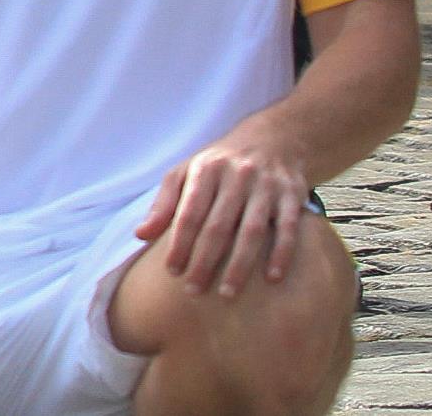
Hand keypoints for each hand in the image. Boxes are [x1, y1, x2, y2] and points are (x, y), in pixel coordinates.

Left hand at [134, 130, 311, 299]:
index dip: (179, 243)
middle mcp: (236, 175)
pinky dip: (281, 253)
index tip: (173, 271)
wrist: (273, 138)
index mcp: (206, 170)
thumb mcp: (187, 172)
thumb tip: (139, 235)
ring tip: (228, 293)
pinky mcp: (292, 194)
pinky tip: (272, 277)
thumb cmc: (221, 164)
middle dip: (205, 261)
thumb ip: (164, 204)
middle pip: (218, 226)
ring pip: (251, 231)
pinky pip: (288, 228)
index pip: (189, 212)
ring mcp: (266, 185)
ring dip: (240, 264)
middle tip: (194, 290)